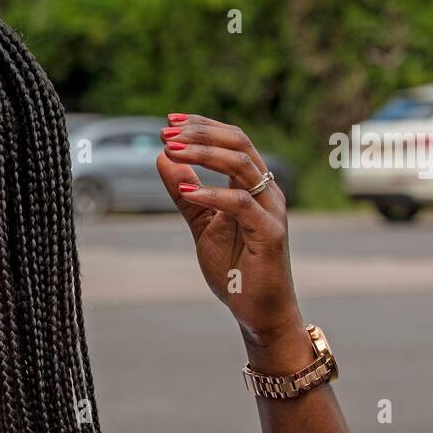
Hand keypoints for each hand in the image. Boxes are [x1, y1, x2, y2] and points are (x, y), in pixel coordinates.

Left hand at [155, 114, 308, 365]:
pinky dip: (213, 194)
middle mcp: (267, 191)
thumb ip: (184, 192)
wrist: (256, 311)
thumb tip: (160, 156)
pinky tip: (187, 193)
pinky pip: (242, 204)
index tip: (168, 121)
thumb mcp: (201, 223)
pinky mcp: (271, 234)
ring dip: (203, 155)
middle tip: (166, 132)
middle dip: (200, 133)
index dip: (202, 126)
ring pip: (242, 166)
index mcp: (252, 185)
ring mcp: (272, 211)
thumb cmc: (233, 268)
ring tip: (171, 151)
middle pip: (239, 143)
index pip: (232, 140)